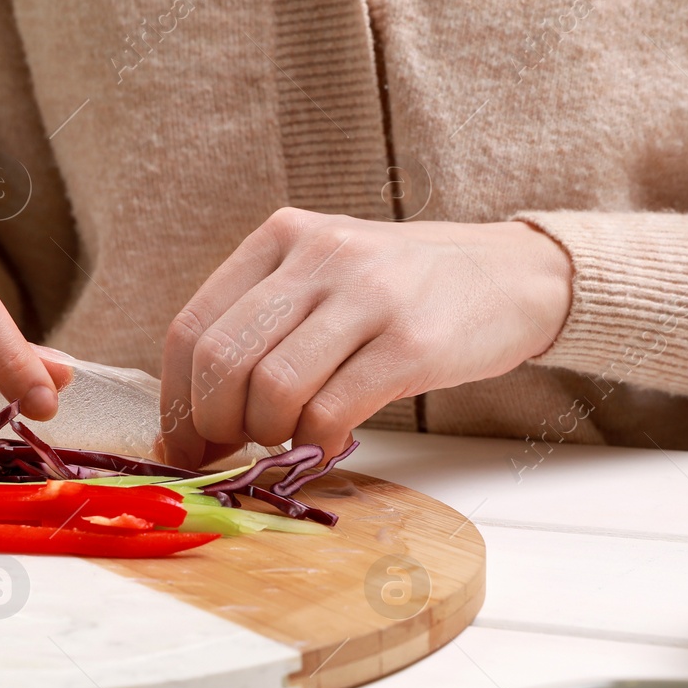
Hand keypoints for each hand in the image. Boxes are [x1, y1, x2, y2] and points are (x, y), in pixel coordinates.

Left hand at [158, 208, 571, 466]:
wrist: (512, 276)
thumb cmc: (404, 289)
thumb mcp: (324, 274)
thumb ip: (262, 320)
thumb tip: (192, 414)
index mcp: (282, 236)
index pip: (192, 327)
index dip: (175, 401)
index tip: (181, 444)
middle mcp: (319, 255)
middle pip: (221, 361)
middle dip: (213, 425)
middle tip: (232, 451)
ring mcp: (367, 296)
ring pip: (272, 389)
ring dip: (268, 435)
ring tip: (288, 439)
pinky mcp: (411, 343)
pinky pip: (331, 411)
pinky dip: (316, 444)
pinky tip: (327, 443)